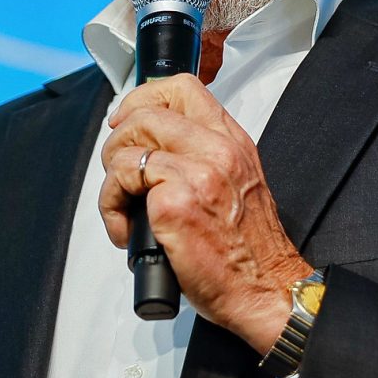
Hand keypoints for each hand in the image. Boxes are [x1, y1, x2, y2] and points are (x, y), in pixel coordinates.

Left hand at [99, 73, 311, 351]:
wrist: (265, 289)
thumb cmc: (250, 249)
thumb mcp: (239, 183)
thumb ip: (205, 156)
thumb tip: (156, 146)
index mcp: (232, 142)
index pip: (182, 88)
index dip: (143, 98)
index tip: (127, 121)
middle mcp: (217, 151)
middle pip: (146, 113)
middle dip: (118, 142)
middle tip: (120, 175)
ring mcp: (196, 174)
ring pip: (127, 146)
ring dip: (112, 178)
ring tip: (123, 207)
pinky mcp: (173, 203)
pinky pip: (120, 185)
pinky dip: (111, 208)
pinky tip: (127, 231)